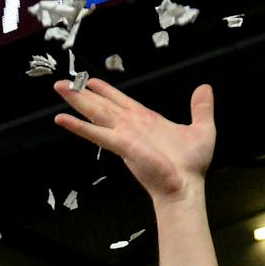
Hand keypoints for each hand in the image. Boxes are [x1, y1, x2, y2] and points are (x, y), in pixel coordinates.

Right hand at [52, 77, 215, 202]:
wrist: (186, 185)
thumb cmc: (191, 164)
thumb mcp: (202, 128)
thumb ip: (201, 107)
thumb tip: (205, 87)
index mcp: (146, 119)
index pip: (121, 100)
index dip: (106, 90)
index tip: (91, 80)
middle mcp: (131, 124)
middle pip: (102, 104)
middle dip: (82, 92)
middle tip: (62, 82)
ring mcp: (123, 134)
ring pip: (95, 112)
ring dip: (76, 100)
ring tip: (60, 88)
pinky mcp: (121, 144)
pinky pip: (95, 133)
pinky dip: (78, 126)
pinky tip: (61, 119)